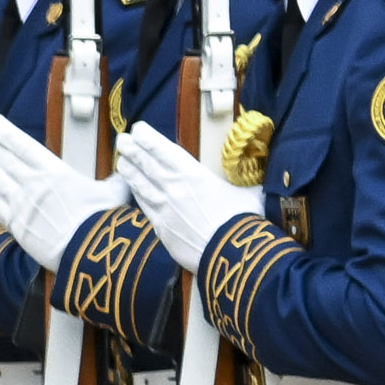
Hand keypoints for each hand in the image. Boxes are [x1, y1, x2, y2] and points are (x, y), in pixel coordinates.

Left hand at [0, 126, 110, 270]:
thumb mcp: (111, 194)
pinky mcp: (14, 224)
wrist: (86, 253)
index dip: (6, 133)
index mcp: (55, 172)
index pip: (24, 146)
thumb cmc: (101, 222)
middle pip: (5, 159)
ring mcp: (21, 204)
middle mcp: (33, 184)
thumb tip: (126, 174)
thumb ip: (113, 181)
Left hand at [115, 126, 243, 273]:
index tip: (139, 129)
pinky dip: (137, 195)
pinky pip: (145, 208)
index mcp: (194, 175)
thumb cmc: (245, 221)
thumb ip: (247, 182)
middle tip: (123, 139)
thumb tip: (264, 174)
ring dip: (130, 171)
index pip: (166, 151)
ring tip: (121, 159)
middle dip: (133, 150)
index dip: (150, 139)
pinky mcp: (161, 229)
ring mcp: (164, 209)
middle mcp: (174, 189)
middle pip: (148, 165)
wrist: (230, 255)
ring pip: (141, 185)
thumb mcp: (250, 193)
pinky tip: (133, 190)